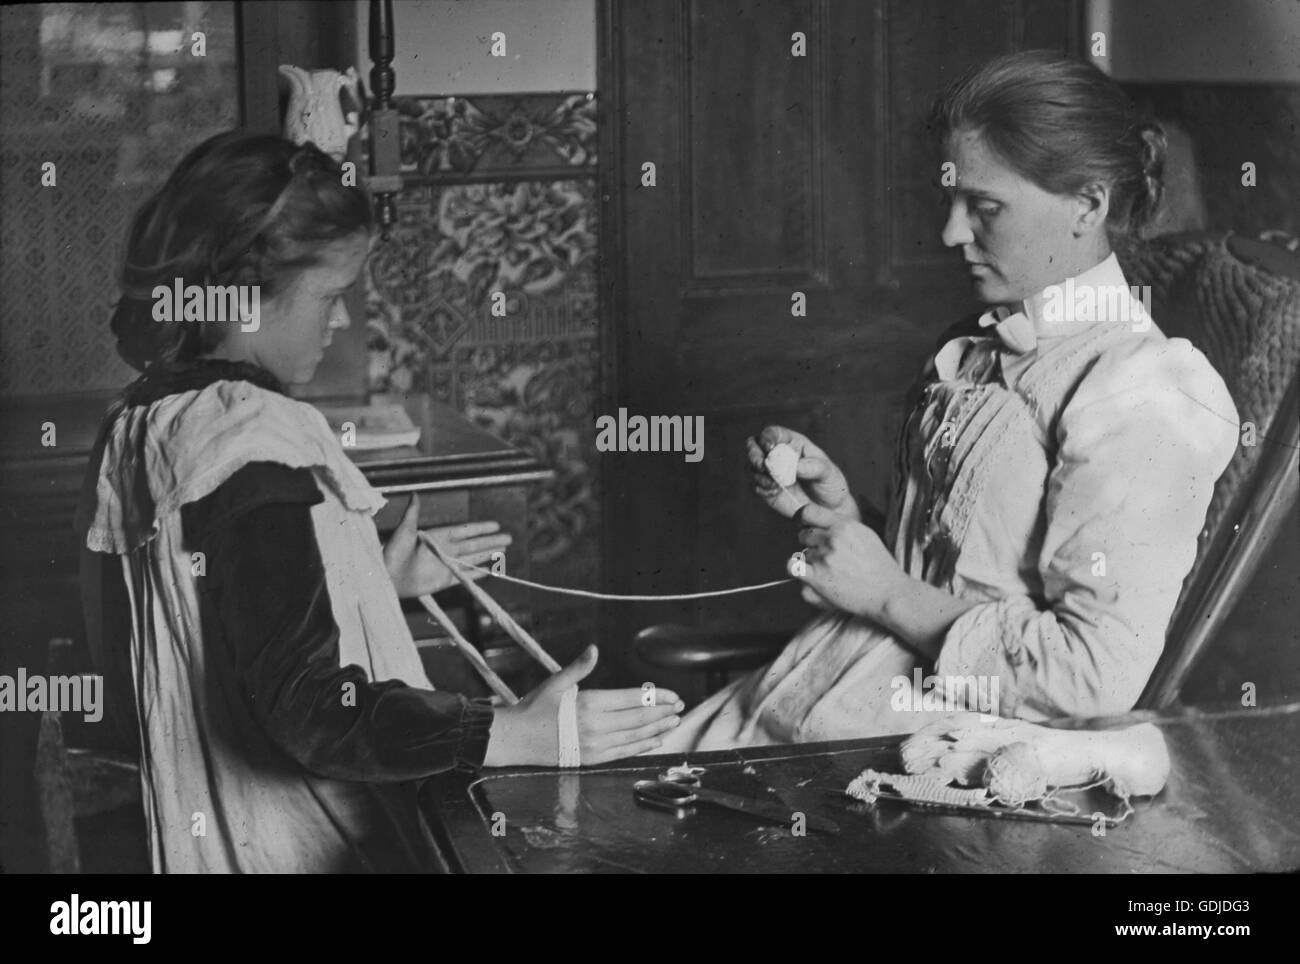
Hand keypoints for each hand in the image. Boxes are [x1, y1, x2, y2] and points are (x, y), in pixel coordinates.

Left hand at [382, 493, 511, 598]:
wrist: (386, 577)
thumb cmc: (392, 552)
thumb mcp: (404, 530)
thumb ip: (413, 514)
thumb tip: (415, 493)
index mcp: (438, 537)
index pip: (465, 531)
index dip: (480, 528)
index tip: (496, 525)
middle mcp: (445, 551)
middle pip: (474, 545)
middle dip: (491, 541)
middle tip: (509, 538)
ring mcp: (446, 566)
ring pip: (473, 559)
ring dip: (488, 555)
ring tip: (504, 551)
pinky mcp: (444, 581)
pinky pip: (466, 576)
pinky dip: (478, 573)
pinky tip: (490, 570)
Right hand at [483, 646, 683, 766]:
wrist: (517, 740)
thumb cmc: (535, 707)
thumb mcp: (555, 682)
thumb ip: (579, 667)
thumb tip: (594, 648)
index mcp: (589, 703)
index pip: (632, 699)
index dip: (657, 697)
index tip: (674, 695)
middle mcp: (596, 726)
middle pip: (639, 718)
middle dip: (663, 712)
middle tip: (682, 707)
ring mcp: (596, 745)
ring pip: (636, 737)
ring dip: (658, 729)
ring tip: (675, 722)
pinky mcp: (593, 758)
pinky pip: (625, 752)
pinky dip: (643, 746)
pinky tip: (656, 741)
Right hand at [746, 426, 859, 521]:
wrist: (829, 509)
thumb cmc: (829, 484)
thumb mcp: (828, 471)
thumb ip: (812, 466)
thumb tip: (795, 466)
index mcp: (792, 443)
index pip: (773, 433)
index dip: (768, 437)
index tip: (770, 448)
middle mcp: (778, 455)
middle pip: (754, 445)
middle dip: (754, 454)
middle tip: (762, 465)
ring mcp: (770, 472)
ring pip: (751, 466)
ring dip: (758, 474)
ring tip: (775, 484)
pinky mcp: (766, 489)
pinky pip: (755, 485)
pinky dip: (761, 487)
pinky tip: (775, 492)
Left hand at [791, 502, 902, 620]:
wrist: (888, 593)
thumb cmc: (880, 567)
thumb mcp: (865, 534)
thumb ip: (842, 526)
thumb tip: (821, 524)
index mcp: (845, 525)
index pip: (808, 512)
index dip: (803, 520)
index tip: (804, 526)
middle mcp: (832, 539)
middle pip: (803, 535)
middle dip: (810, 544)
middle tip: (825, 556)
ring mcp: (824, 558)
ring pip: (801, 553)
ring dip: (810, 562)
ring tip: (828, 571)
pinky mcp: (818, 578)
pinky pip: (792, 567)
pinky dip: (797, 571)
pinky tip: (808, 575)